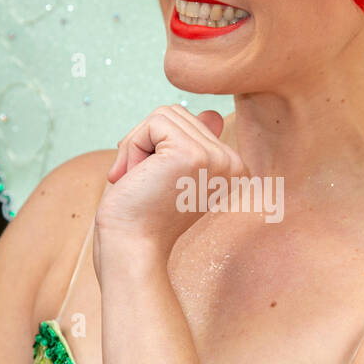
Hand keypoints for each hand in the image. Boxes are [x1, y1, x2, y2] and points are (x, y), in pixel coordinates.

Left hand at [93, 105, 246, 264]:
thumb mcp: (171, 171)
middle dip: (144, 143)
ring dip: (136, 146)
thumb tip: (214, 114)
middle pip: (176, 114)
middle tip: (141, 183)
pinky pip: (152, 123)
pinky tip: (136, 177)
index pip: (189, 123)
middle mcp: (232, 163)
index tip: (152, 183)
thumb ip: (193, 142)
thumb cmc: (141, 216)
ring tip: (140, 181)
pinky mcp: (191, 154)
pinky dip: (132, 148)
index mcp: (232, 168)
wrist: (131, 249)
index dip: (157, 146)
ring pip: (163, 115)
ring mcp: (215, 158)